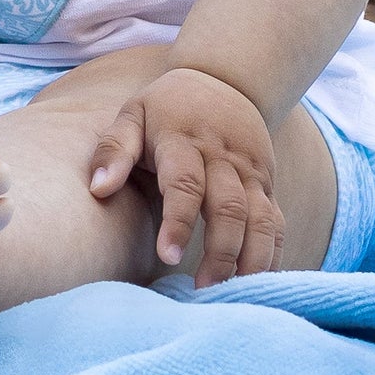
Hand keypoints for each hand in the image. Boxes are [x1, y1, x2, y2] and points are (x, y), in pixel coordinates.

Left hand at [87, 67, 283, 288]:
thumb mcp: (132, 114)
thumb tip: (97, 189)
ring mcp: (250, 170)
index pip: (185, 184)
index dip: (178, 221)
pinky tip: (258, 283)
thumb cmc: (166, 107)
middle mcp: (222, 156)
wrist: (224, 80)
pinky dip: (272, 255)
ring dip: (250, 260)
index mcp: (183, 140)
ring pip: (260, 219)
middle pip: (228, 208)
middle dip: (219, 253)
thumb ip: (113, 149)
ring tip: (231, 294)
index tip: (167, 257)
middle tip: (202, 291)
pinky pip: (276, 223)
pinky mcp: (267, 182)